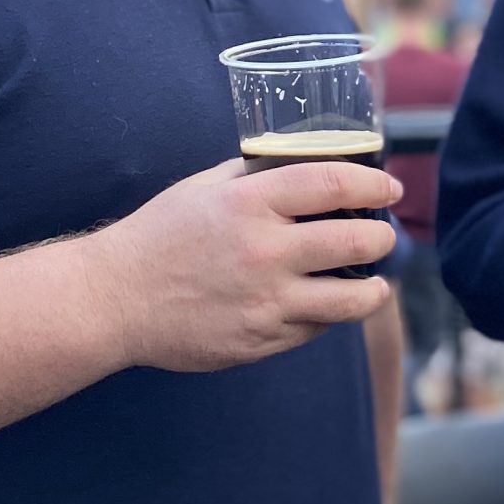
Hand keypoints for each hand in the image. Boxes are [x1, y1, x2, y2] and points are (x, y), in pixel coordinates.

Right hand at [75, 157, 399, 372]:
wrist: (113, 300)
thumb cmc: (157, 237)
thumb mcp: (203, 189)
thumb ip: (254, 176)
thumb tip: (301, 163)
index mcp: (249, 204)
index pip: (334, 184)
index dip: (373, 183)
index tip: (390, 188)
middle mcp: (264, 251)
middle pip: (356, 241)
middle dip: (383, 237)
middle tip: (383, 236)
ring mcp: (266, 301)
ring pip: (350, 299)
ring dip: (373, 290)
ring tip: (376, 284)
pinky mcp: (261, 340)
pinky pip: (314, 328)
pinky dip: (327, 316)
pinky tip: (323, 306)